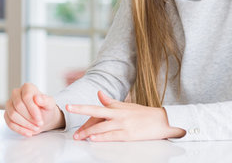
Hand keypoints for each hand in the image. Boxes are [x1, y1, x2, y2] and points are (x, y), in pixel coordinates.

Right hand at [4, 83, 64, 136]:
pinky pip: (9, 123)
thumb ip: (46, 100)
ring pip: (12, 115)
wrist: (42, 119)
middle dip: (29, 118)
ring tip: (35, 128)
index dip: (32, 109)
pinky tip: (28, 132)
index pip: (26, 97)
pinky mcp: (7, 114)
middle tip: (39, 124)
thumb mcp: (50, 105)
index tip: (39, 118)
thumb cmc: (46, 110)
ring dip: (25, 124)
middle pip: (18, 106)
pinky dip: (19, 129)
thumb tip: (37, 98)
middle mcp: (16, 94)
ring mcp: (10, 104)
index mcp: (27, 88)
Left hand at [66, 91, 184, 141]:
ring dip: (88, 132)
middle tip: (69, 118)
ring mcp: (123, 125)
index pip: (95, 107)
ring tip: (79, 136)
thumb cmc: (143, 114)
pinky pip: (112, 136)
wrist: (162, 120)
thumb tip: (99, 93)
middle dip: (81, 115)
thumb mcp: (126, 105)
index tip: (69, 106)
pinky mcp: (129, 135)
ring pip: (102, 128)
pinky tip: (93, 139)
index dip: (81, 107)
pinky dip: (102, 137)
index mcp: (116, 108)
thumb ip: (110, 101)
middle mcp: (118, 115)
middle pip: (96, 114)